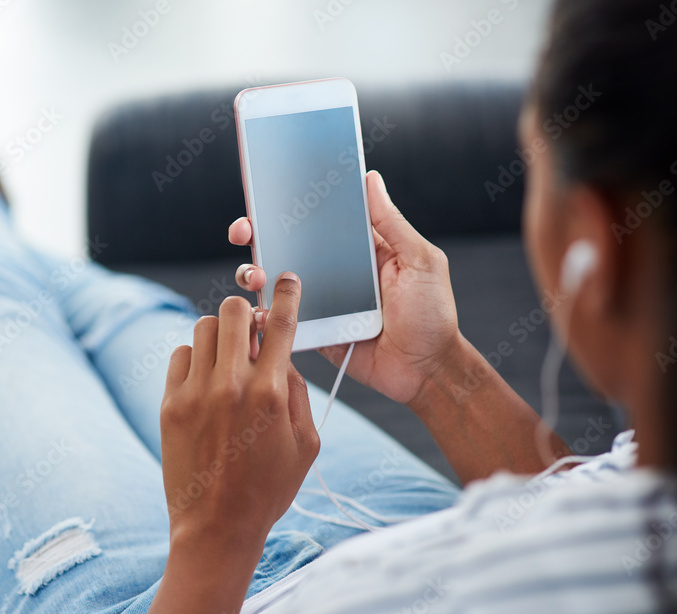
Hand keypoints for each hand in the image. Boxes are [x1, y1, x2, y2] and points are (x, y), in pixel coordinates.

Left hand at [159, 274, 319, 548]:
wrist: (216, 527)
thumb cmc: (268, 489)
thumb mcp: (306, 444)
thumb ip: (297, 392)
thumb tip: (281, 356)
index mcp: (271, 393)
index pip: (281, 324)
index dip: (287, 294)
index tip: (288, 280)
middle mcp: (231, 386)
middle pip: (232, 311)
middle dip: (245, 314)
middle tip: (250, 334)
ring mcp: (195, 393)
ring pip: (203, 327)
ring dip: (219, 336)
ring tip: (226, 362)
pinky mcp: (169, 404)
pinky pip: (179, 355)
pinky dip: (194, 359)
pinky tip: (204, 382)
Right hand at [229, 170, 460, 404]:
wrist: (426, 371)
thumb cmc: (432, 315)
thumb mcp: (420, 261)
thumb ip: (391, 223)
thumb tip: (370, 179)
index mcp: (357, 248)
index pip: (317, 219)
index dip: (290, 204)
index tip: (266, 191)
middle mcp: (333, 270)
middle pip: (285, 245)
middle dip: (257, 234)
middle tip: (244, 231)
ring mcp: (320, 301)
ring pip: (275, 281)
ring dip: (254, 273)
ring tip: (255, 277)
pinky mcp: (313, 331)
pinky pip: (280, 320)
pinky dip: (261, 315)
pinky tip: (255, 312)